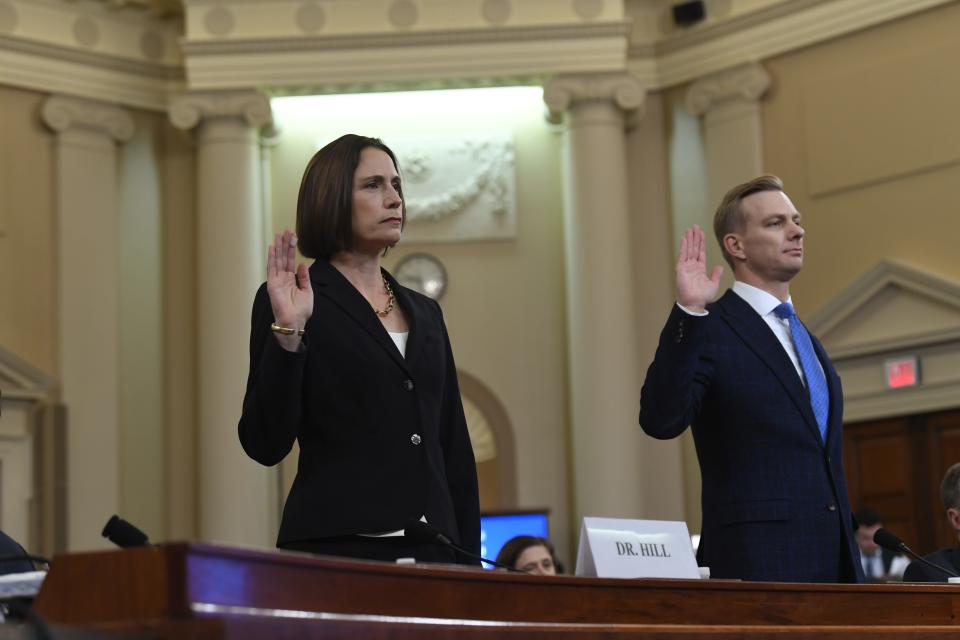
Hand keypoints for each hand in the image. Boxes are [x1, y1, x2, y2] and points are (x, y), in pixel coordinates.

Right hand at [266, 229, 312, 347]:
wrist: (295, 322)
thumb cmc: (301, 310)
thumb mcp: (307, 291)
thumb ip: (304, 278)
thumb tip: (303, 264)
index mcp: (291, 280)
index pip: (291, 261)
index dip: (292, 249)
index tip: (293, 236)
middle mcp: (283, 278)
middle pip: (284, 258)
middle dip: (285, 244)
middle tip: (287, 230)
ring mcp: (277, 280)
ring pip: (278, 260)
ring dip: (278, 247)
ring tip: (279, 234)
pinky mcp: (272, 284)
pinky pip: (271, 268)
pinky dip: (272, 257)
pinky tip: (272, 247)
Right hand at [676, 225, 722, 312]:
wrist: (695, 303)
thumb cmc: (703, 297)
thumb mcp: (713, 284)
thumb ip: (716, 274)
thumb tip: (719, 266)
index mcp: (700, 269)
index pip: (700, 252)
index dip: (701, 243)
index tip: (701, 233)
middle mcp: (692, 266)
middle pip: (694, 248)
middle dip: (695, 237)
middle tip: (695, 226)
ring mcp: (686, 267)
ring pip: (688, 249)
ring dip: (689, 239)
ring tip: (690, 229)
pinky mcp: (681, 269)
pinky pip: (683, 255)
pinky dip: (684, 246)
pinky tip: (685, 238)